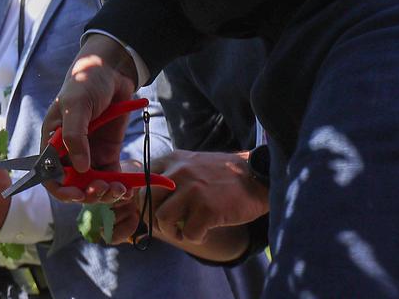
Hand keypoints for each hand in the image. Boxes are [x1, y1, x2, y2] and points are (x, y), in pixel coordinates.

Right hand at [40, 36, 139, 203]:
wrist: (112, 72)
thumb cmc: (86, 83)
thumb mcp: (76, 105)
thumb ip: (75, 136)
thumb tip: (80, 169)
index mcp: (53, 142)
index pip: (50, 175)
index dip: (61, 190)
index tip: (77, 194)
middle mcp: (70, 152)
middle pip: (74, 186)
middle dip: (89, 193)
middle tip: (105, 189)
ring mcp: (90, 154)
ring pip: (94, 186)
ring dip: (107, 193)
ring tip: (121, 189)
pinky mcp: (108, 154)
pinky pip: (112, 177)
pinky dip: (121, 186)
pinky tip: (130, 188)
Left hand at [148, 149, 267, 244]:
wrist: (258, 178)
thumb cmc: (223, 176)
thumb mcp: (191, 163)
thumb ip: (170, 174)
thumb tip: (147, 198)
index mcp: (172, 160)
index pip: (141, 181)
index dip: (144, 200)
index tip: (154, 211)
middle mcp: (178, 172)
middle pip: (147, 200)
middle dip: (153, 218)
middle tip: (168, 226)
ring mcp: (192, 190)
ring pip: (162, 218)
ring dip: (171, 232)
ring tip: (184, 233)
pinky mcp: (207, 209)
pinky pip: (188, 233)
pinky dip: (194, 238)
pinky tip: (203, 234)